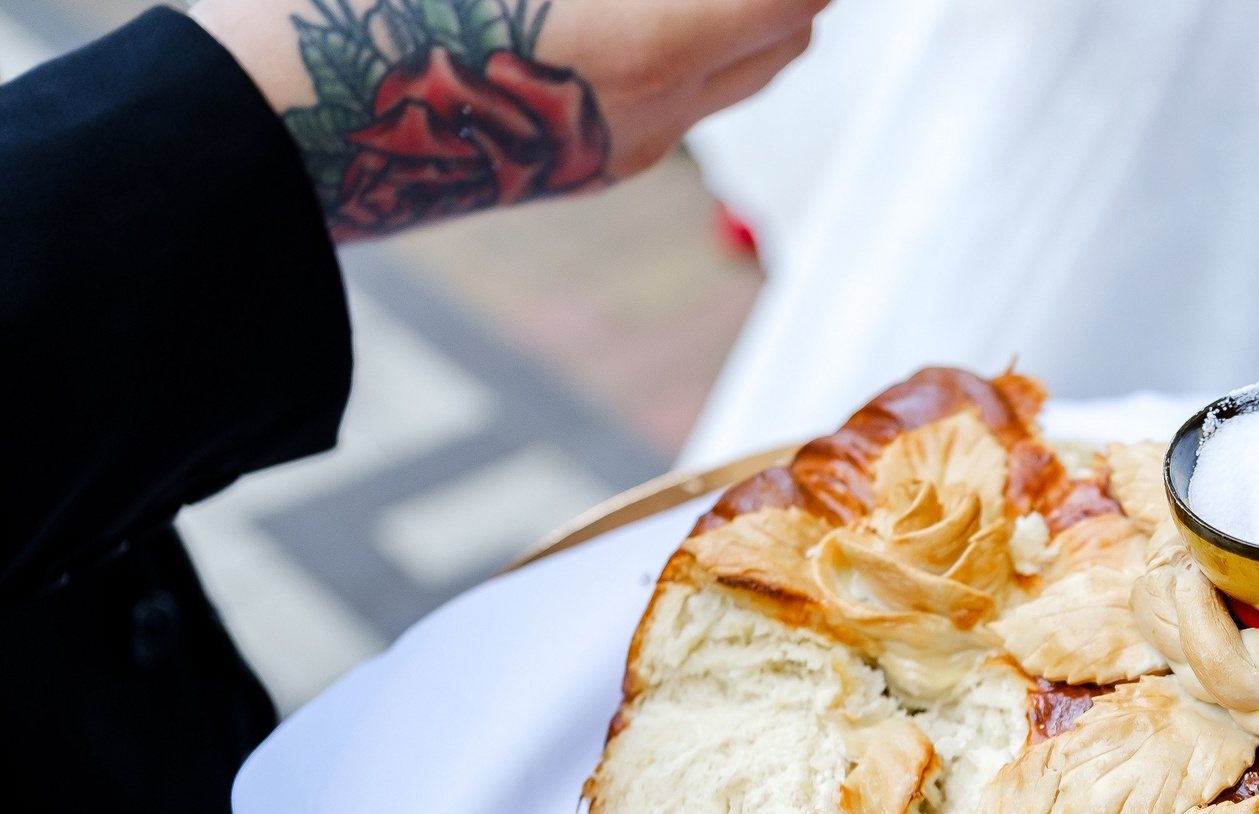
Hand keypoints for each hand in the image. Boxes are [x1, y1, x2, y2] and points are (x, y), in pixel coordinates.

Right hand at [192, 0, 824, 240]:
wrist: (280, 126)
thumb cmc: (381, 9)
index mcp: (662, 38)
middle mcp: (664, 107)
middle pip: (789, 29)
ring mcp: (625, 145)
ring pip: (738, 70)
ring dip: (739, 8)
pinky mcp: (578, 163)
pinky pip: (676, 97)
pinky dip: (685, 40)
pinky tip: (616, 4)